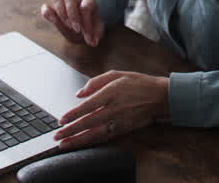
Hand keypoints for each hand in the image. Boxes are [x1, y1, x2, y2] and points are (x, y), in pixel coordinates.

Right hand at [40, 0, 103, 46]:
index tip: (88, 37)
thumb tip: (93, 42)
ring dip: (60, 13)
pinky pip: (46, 7)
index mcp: (88, 0)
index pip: (85, 7)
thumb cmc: (91, 22)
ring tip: (67, 25)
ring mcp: (63, 2)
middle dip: (72, 16)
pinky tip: (53, 21)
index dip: (86, 23)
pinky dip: (47, 13)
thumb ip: (96, 33)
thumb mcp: (97, 27)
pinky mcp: (54, 9)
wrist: (84, 20)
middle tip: (76, 30)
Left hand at [54, 70, 168, 150]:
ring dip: (78, 140)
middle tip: (57, 136)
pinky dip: (92, 142)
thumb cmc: (139, 83)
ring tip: (65, 145)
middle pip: (88, 122)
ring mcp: (119, 120)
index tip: (61, 120)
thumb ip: (96, 82)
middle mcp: (114, 108)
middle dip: (71, 131)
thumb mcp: (117, 74)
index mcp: (112, 92)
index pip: (88, 106)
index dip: (73, 114)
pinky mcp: (123, 129)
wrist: (161, 97)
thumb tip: (79, 93)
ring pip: (95, 133)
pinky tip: (82, 144)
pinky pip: (105, 137)